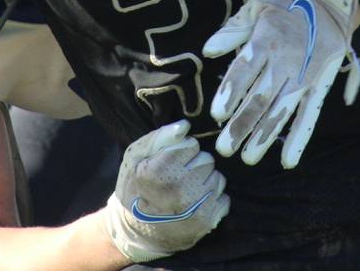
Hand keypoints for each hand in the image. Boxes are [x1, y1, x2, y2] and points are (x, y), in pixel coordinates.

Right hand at [103, 120, 229, 262]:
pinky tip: (196, 203)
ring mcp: (195, 207)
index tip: (171, 162)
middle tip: (179, 177)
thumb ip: (160, 137)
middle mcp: (179, 189)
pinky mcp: (207, 222)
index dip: (182, 151)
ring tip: (187, 190)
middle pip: (207, 160)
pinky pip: (224, 198)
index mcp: (158, 170)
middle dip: (196, 164)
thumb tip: (186, 126)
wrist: (137, 233)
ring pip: (218, 178)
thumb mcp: (135, 158)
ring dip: (205, 181)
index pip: (192, 144)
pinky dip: (213, 199)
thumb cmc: (135, 188)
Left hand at [201, 0, 359, 168]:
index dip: (230, 92)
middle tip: (224, 148)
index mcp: (268, 38)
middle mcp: (287, 60)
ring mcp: (306, 75)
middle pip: (261, 97)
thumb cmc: (286, 2)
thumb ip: (233, 31)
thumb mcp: (256, 6)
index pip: (245, 70)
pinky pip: (309, 114)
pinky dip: (299, 138)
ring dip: (264, 136)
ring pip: (282, 111)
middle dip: (242, 124)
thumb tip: (208, 51)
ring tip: (247, 158)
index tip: (217, 114)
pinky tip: (288, 160)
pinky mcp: (321, 84)